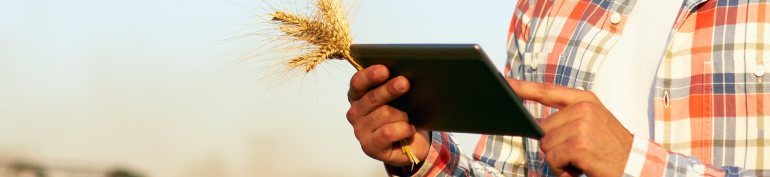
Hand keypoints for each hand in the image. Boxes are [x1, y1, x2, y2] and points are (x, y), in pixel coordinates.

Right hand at [346, 65, 430, 166]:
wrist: (411, 144)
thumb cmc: (401, 117)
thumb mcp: (397, 98)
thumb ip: (391, 86)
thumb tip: (401, 77)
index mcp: (358, 96)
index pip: (358, 82)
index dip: (370, 75)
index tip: (384, 70)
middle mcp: (355, 113)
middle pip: (372, 97)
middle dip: (390, 90)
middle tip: (404, 84)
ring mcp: (360, 131)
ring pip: (385, 114)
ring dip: (402, 116)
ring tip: (407, 119)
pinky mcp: (369, 146)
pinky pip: (388, 132)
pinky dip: (404, 129)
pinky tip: (409, 129)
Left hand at [506, 79, 632, 176]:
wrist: (635, 166)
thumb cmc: (609, 148)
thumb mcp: (592, 124)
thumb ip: (566, 118)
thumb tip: (536, 125)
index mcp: (584, 99)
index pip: (546, 91)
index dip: (522, 88)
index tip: (504, 82)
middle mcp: (583, 108)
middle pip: (542, 129)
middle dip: (554, 146)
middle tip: (577, 152)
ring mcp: (582, 125)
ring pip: (546, 146)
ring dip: (559, 160)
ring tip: (581, 160)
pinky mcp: (579, 143)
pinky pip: (553, 159)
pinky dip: (562, 170)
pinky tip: (580, 168)